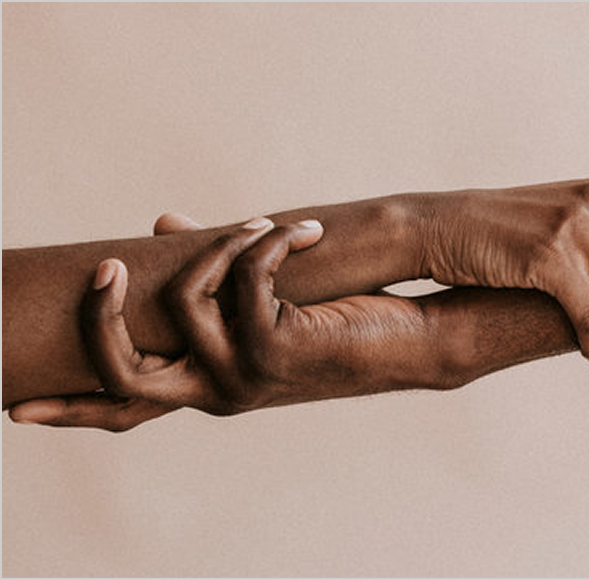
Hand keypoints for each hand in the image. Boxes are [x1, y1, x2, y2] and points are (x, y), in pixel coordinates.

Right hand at [9, 218, 438, 429]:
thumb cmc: (333, 318)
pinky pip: (242, 280)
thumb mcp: (262, 300)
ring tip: (262, 227)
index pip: (125, 409)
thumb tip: (164, 225)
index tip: (15, 410)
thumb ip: (211, 275)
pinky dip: (264, 244)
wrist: (408, 343)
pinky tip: (299, 235)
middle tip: (106, 268)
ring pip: (183, 301)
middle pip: (121, 373)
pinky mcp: (276, 348)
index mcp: (207, 384)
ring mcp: (244, 376)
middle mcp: (216, 390)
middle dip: (100, 316)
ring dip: (219, 248)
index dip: (70, 410)